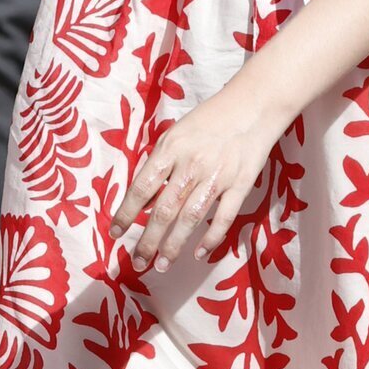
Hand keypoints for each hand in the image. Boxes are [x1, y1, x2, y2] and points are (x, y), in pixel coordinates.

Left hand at [110, 80, 281, 272]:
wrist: (253, 103)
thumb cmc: (211, 118)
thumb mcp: (177, 133)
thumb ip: (160, 163)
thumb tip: (144, 199)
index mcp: (171, 149)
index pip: (141, 188)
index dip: (125, 214)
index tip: (115, 234)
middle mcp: (191, 164)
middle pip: (163, 211)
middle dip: (147, 242)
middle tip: (137, 263)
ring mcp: (217, 176)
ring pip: (190, 219)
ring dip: (173, 246)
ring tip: (162, 265)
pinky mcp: (240, 183)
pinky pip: (224, 218)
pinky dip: (211, 239)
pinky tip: (199, 253)